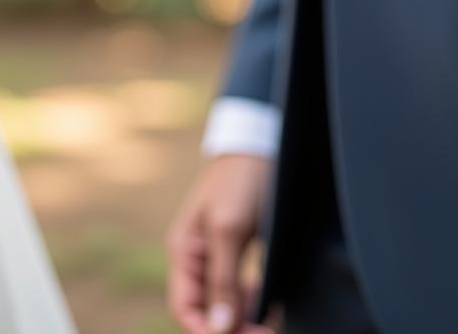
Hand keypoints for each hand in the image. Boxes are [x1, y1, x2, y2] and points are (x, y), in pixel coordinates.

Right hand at [168, 155, 274, 333]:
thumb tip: (217, 327)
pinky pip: (241, 289)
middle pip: (207, 311)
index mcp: (185, 252)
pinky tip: (271, 306)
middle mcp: (198, 259)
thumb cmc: (239, 180)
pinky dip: (254, 302)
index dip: (206, 331)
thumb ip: (223, 278)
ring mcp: (218, 255)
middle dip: (232, 327)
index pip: (185, 308)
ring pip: (226, 304)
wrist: (260, 143)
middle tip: (265, 332)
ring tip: (271, 323)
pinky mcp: (239, 250)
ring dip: (246, 318)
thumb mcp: (229, 227)